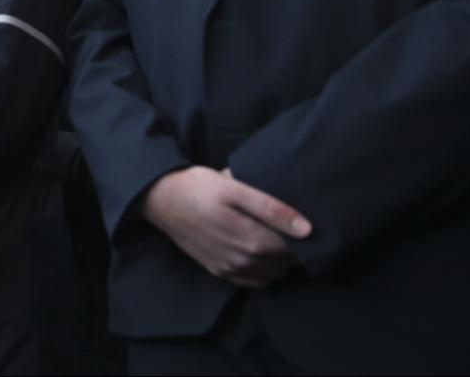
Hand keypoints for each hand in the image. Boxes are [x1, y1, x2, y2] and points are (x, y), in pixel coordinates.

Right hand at [141, 166, 311, 288]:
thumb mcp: (235, 188)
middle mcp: (242, 262)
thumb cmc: (198, 188)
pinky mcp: (219, 271)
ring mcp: (229, 270)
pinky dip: (264, 270)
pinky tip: (259, 249)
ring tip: (277, 235)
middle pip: (286, 264)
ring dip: (280, 260)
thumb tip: (307, 229)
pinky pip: (254, 281)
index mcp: (251, 240)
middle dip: (295, 249)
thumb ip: (272, 208)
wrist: (161, 199)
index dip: (307, 239)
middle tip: (294, 225)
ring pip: (272, 274)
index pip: (296, 251)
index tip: (308, 223)